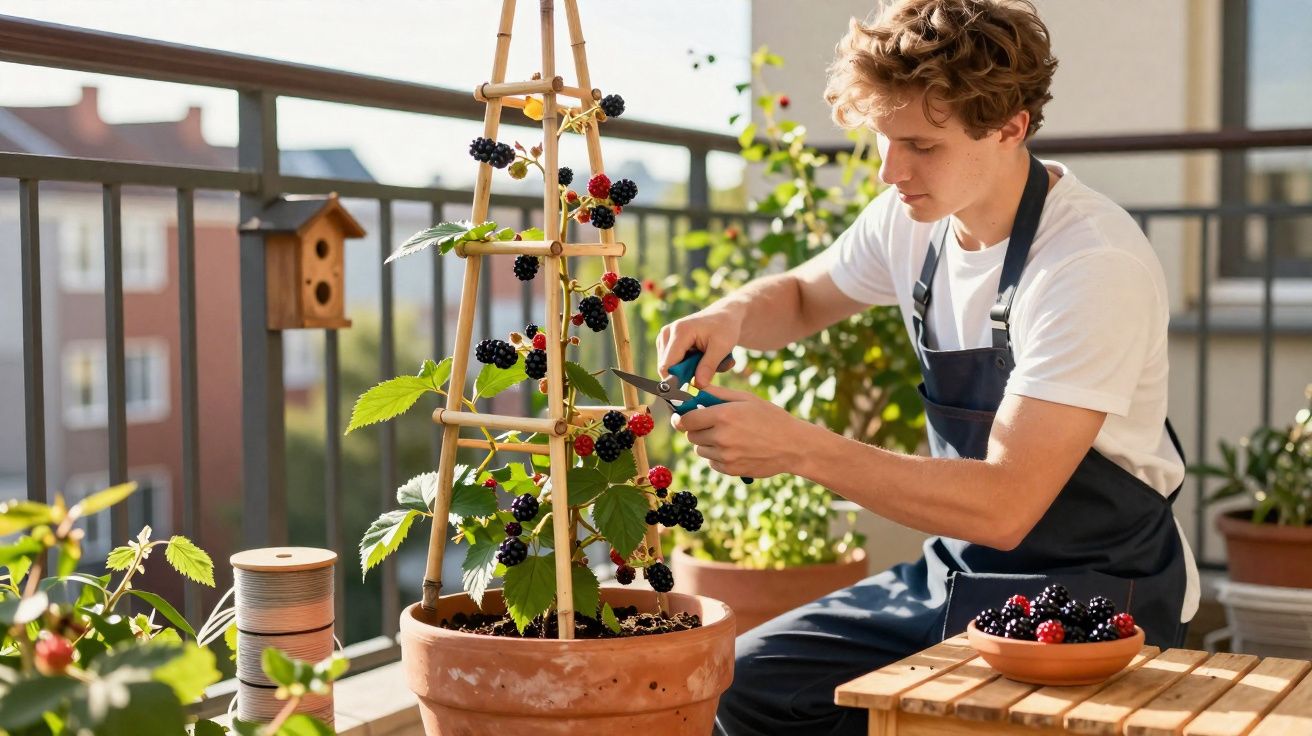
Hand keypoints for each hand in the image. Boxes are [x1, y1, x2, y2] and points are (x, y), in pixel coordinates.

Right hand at [656, 307, 740, 388]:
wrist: (724, 316)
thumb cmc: (725, 328)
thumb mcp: (722, 347)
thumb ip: (709, 366)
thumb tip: (697, 386)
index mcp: (679, 332)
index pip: (667, 366)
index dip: (676, 382)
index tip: (690, 393)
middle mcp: (667, 333)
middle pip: (666, 368)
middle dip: (685, 376)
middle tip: (707, 374)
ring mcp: (664, 338)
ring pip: (669, 368)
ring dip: (687, 371)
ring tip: (706, 363)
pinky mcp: (666, 343)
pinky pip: (672, 363)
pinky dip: (686, 366)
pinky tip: (699, 359)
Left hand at [669, 385, 808, 479]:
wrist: (793, 446)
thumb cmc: (771, 417)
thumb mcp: (746, 398)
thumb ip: (718, 393)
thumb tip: (695, 388)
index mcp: (723, 415)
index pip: (686, 420)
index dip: (681, 418)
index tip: (682, 416)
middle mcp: (721, 437)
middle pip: (690, 435)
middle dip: (696, 429)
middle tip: (711, 424)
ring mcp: (725, 456)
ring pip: (699, 449)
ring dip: (706, 443)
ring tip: (727, 436)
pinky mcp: (730, 469)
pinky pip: (711, 462)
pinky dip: (716, 456)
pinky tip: (734, 448)